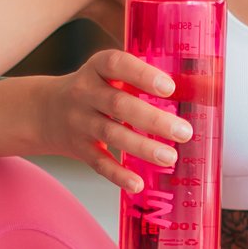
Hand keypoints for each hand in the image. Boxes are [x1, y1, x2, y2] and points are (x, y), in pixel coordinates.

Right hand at [37, 49, 191, 193]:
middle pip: (118, 105)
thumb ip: (142, 76)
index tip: (169, 87)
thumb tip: (203, 83)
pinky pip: (98, 163)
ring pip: (111, 135)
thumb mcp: (108, 73)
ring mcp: (79, 122)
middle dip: (153, 119)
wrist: (44, 110)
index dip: (142, 75)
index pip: (116, 64)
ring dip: (142, 148)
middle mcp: (85, 93)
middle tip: (184, 131)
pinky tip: (138, 184)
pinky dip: (118, 175)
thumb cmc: (93, 88)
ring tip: (170, 157)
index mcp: (96, 68)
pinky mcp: (78, 148)